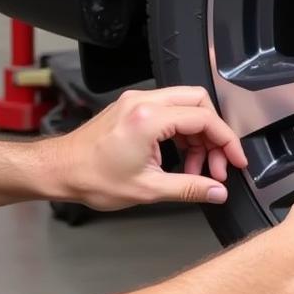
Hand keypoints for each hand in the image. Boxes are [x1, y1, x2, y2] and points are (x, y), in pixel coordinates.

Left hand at [46, 87, 247, 210]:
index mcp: (148, 118)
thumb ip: (189, 188)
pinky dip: (183, 133)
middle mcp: (144, 102)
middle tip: (219, 163)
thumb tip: (217, 191)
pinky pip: (171, 111)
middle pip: (200, 103)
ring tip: (198, 168)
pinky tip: (182, 158)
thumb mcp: (147, 189)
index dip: (227, 141)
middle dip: (215, 134)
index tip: (236, 160)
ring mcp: (137, 102)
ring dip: (199, 136)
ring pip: (187, 106)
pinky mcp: (133, 107)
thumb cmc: (90, 177)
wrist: (57, 170)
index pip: (205, 119)